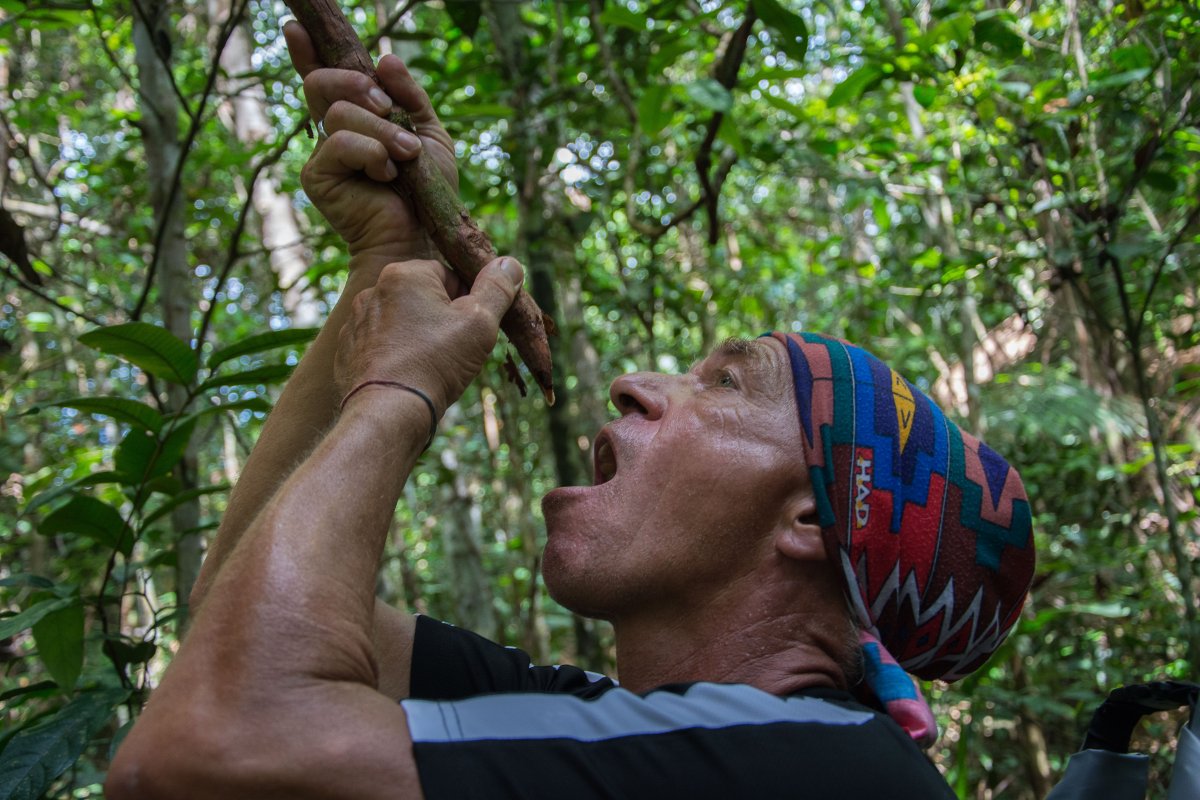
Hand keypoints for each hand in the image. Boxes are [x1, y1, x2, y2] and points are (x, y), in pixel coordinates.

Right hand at [283, 21, 457, 262]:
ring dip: (381, 130)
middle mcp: (332, 133)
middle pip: (322, 83)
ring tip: (406, 156)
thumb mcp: (428, 134)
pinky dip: (372, 152)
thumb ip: (409, 96)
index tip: (295, 27)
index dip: (306, 52)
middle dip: (358, 86)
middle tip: (388, 107)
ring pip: (340, 113)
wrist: (421, 236)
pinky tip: (387, 174)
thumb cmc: (427, 191)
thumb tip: (385, 58)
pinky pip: (340, 143)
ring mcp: (322, 155)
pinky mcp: (318, 177)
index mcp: (356, 118)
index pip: (324, 79)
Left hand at [335, 256, 524, 415]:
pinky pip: (381, 344)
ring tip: (430, 367)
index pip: (449, 276)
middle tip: (454, 351)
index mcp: (404, 274)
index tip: (471, 330)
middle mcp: (373, 290)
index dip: (468, 303)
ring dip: (418, 337)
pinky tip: (407, 376)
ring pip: (402, 322)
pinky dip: (395, 356)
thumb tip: (510, 264)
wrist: (388, 412)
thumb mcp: (479, 323)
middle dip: (442, 320)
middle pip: (424, 298)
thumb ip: (496, 289)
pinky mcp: (347, 349)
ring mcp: (356, 320)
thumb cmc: (436, 363)